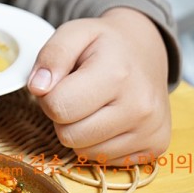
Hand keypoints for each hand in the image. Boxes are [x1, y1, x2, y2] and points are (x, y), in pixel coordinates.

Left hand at [26, 7, 171, 164]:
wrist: (146, 51)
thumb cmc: (104, 43)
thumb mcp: (74, 32)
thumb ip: (51, 56)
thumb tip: (37, 89)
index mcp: (116, 74)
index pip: (59, 107)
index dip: (48, 96)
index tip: (60, 83)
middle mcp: (139, 106)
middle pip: (69, 135)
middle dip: (63, 116)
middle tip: (76, 94)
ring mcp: (150, 130)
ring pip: (86, 152)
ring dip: (80, 131)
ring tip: (93, 104)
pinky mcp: (156, 147)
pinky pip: (106, 160)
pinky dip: (99, 142)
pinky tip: (109, 118)